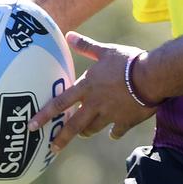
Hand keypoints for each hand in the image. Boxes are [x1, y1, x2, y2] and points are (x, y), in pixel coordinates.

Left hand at [29, 33, 156, 152]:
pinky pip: (116, 131)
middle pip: (74, 125)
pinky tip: (113, 134)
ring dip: (86, 132)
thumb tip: (68, 35)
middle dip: (61, 138)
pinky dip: (114, 133)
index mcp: (87, 87)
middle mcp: (95, 104)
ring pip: (93, 128)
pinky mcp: (125, 122)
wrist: (151, 77)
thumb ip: (86, 46)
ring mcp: (109, 115)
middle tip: (52, 148)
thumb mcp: (105, 51)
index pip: (60, 103)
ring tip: (83, 134)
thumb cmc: (127, 61)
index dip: (44, 115)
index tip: (31, 126)